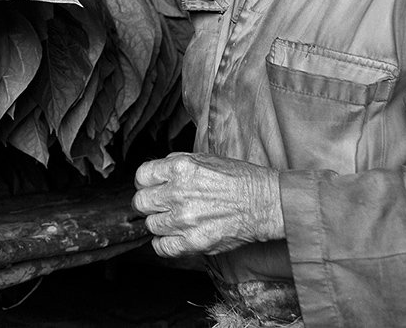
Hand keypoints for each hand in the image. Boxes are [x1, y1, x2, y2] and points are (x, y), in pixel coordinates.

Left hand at [131, 152, 284, 257]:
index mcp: (180, 168)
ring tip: (175, 220)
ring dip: (160, 223)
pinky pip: (162, 247)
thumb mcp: (204, 158)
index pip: (141, 176)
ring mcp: (184, 219)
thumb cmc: (239, 179)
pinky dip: (164, 244)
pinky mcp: (193, 242)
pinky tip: (174, 237)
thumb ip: (176, 163)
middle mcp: (178, 193)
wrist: (264, 203)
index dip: (146, 182)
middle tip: (161, 205)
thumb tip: (156, 171)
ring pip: (151, 225)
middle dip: (150, 203)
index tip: (153, 187)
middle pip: (140, 202)